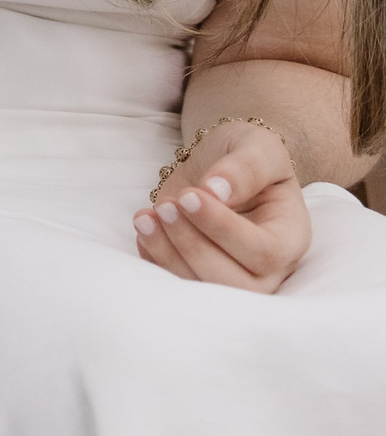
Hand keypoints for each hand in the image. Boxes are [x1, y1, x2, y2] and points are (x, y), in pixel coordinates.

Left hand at [133, 120, 310, 291]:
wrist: (219, 166)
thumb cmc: (246, 156)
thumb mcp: (257, 147)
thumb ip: (245, 167)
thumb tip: (217, 191)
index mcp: (291, 236)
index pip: (265, 252)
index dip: (224, 230)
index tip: (190, 195)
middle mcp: (268, 267)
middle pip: (235, 283)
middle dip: (193, 247)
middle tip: (167, 206)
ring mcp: (233, 275)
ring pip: (203, 289)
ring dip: (167, 254)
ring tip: (146, 217)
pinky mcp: (198, 273)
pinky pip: (175, 282)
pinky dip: (153, 259)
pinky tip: (145, 227)